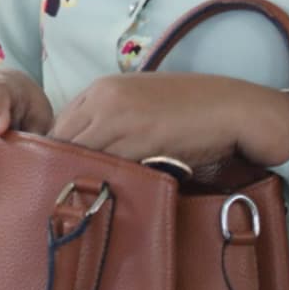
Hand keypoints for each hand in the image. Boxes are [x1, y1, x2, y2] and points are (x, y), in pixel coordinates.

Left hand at [46, 71, 288, 174]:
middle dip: (60, 168)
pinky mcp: (138, 139)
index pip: (58, 126)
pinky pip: (107, 166)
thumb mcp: (141, 103)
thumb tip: (83, 153)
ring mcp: (119, 118)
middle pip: (61, 141)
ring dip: (78, 179)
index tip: (60, 176)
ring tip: (81, 202)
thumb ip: (108, 121)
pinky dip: (103, 182)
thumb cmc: (190, 110)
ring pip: (78, 156)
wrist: (232, 108)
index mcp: (102, 88)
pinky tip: (106, 196)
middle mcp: (104, 99)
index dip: (56, 155)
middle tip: (65, 195)